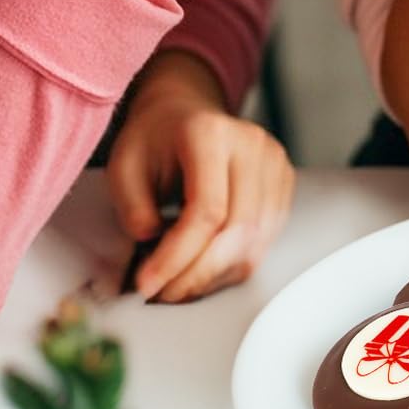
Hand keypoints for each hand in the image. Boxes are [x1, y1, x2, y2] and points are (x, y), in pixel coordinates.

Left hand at [106, 53, 296, 301]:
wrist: (184, 113)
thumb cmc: (153, 140)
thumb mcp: (124, 167)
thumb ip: (134, 209)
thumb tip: (155, 249)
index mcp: (211, 133)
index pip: (207, 210)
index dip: (177, 256)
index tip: (146, 284)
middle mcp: (252, 144)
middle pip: (238, 231)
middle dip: (195, 274)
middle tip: (161, 294)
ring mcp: (275, 162)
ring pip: (255, 243)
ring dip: (214, 276)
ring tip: (177, 286)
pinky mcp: (284, 182)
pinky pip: (265, 241)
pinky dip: (232, 266)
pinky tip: (202, 269)